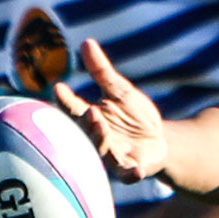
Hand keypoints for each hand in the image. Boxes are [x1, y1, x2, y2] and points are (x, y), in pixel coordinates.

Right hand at [53, 38, 167, 182]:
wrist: (159, 140)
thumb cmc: (134, 115)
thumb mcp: (121, 90)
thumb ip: (102, 71)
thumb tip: (86, 43)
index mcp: (92, 118)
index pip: (74, 109)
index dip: (66, 101)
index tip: (59, 88)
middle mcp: (98, 139)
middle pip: (86, 132)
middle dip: (86, 123)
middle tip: (88, 111)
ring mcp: (114, 156)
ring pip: (103, 152)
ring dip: (101, 140)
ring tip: (101, 125)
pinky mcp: (132, 169)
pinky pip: (128, 174)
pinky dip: (131, 174)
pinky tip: (135, 170)